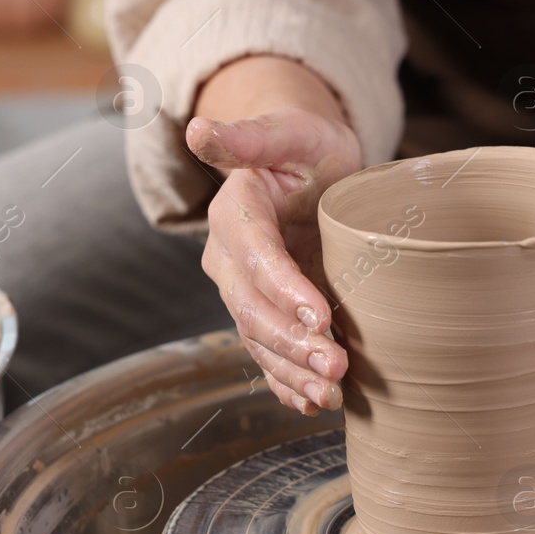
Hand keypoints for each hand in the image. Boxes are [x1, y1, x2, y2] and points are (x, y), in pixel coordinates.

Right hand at [188, 107, 361, 414]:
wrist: (310, 170)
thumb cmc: (307, 146)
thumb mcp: (291, 131)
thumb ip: (251, 136)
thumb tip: (198, 130)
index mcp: (235, 212)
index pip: (255, 254)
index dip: (282, 287)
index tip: (319, 312)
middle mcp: (230, 258)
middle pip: (252, 308)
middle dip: (292, 342)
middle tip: (336, 365)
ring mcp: (243, 291)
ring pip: (258, 340)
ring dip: (292, 371)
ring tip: (330, 392)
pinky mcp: (263, 313)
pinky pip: (266, 356)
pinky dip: (286, 384)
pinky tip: (311, 404)